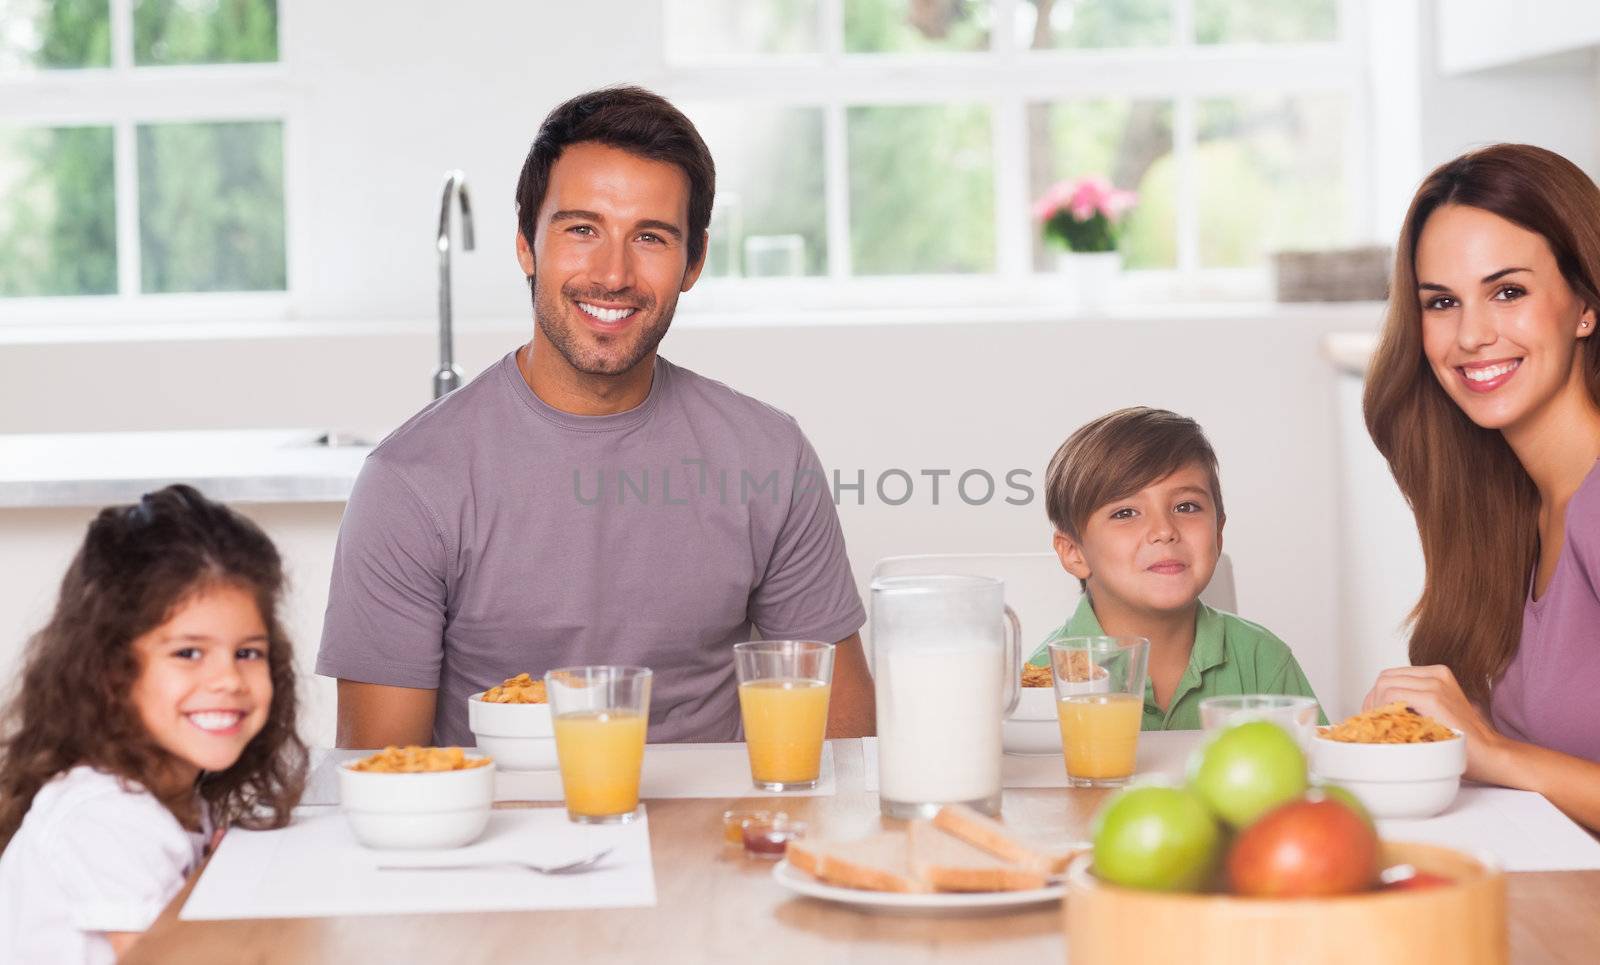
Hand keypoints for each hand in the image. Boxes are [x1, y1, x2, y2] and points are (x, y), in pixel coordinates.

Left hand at [1362, 665, 1505, 780]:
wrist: (1489, 754)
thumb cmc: (1461, 740)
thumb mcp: (1434, 713)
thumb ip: (1413, 702)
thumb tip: (1377, 708)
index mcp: (1437, 674)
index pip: (1391, 676)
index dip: (1376, 696)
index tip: (1374, 715)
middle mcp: (1436, 674)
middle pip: (1385, 678)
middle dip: (1372, 701)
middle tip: (1374, 723)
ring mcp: (1436, 684)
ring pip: (1385, 685)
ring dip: (1376, 707)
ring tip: (1383, 727)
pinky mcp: (1434, 698)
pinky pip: (1393, 695)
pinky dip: (1384, 710)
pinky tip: (1391, 726)